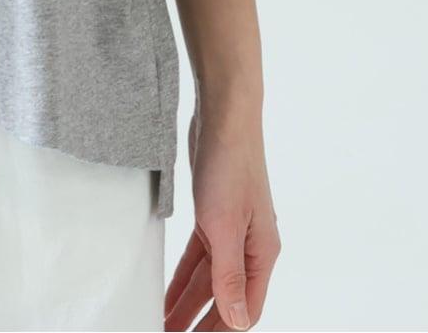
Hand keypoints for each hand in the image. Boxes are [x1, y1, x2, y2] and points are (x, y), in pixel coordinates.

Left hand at [164, 106, 281, 329]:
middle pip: (226, 298)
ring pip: (209, 278)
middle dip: (201, 322)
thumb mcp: (224, 225)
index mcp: (262, 254)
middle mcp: (251, 247)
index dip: (221, 331)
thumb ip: (229, 276)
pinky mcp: (213, 214)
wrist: (223, 116)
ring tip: (164, 323)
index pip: (244, 309)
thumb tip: (237, 321)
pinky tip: (168, 288)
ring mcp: (232, 230)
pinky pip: (198, 255)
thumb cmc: (230, 165)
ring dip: (187, 301)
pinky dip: (183, 274)